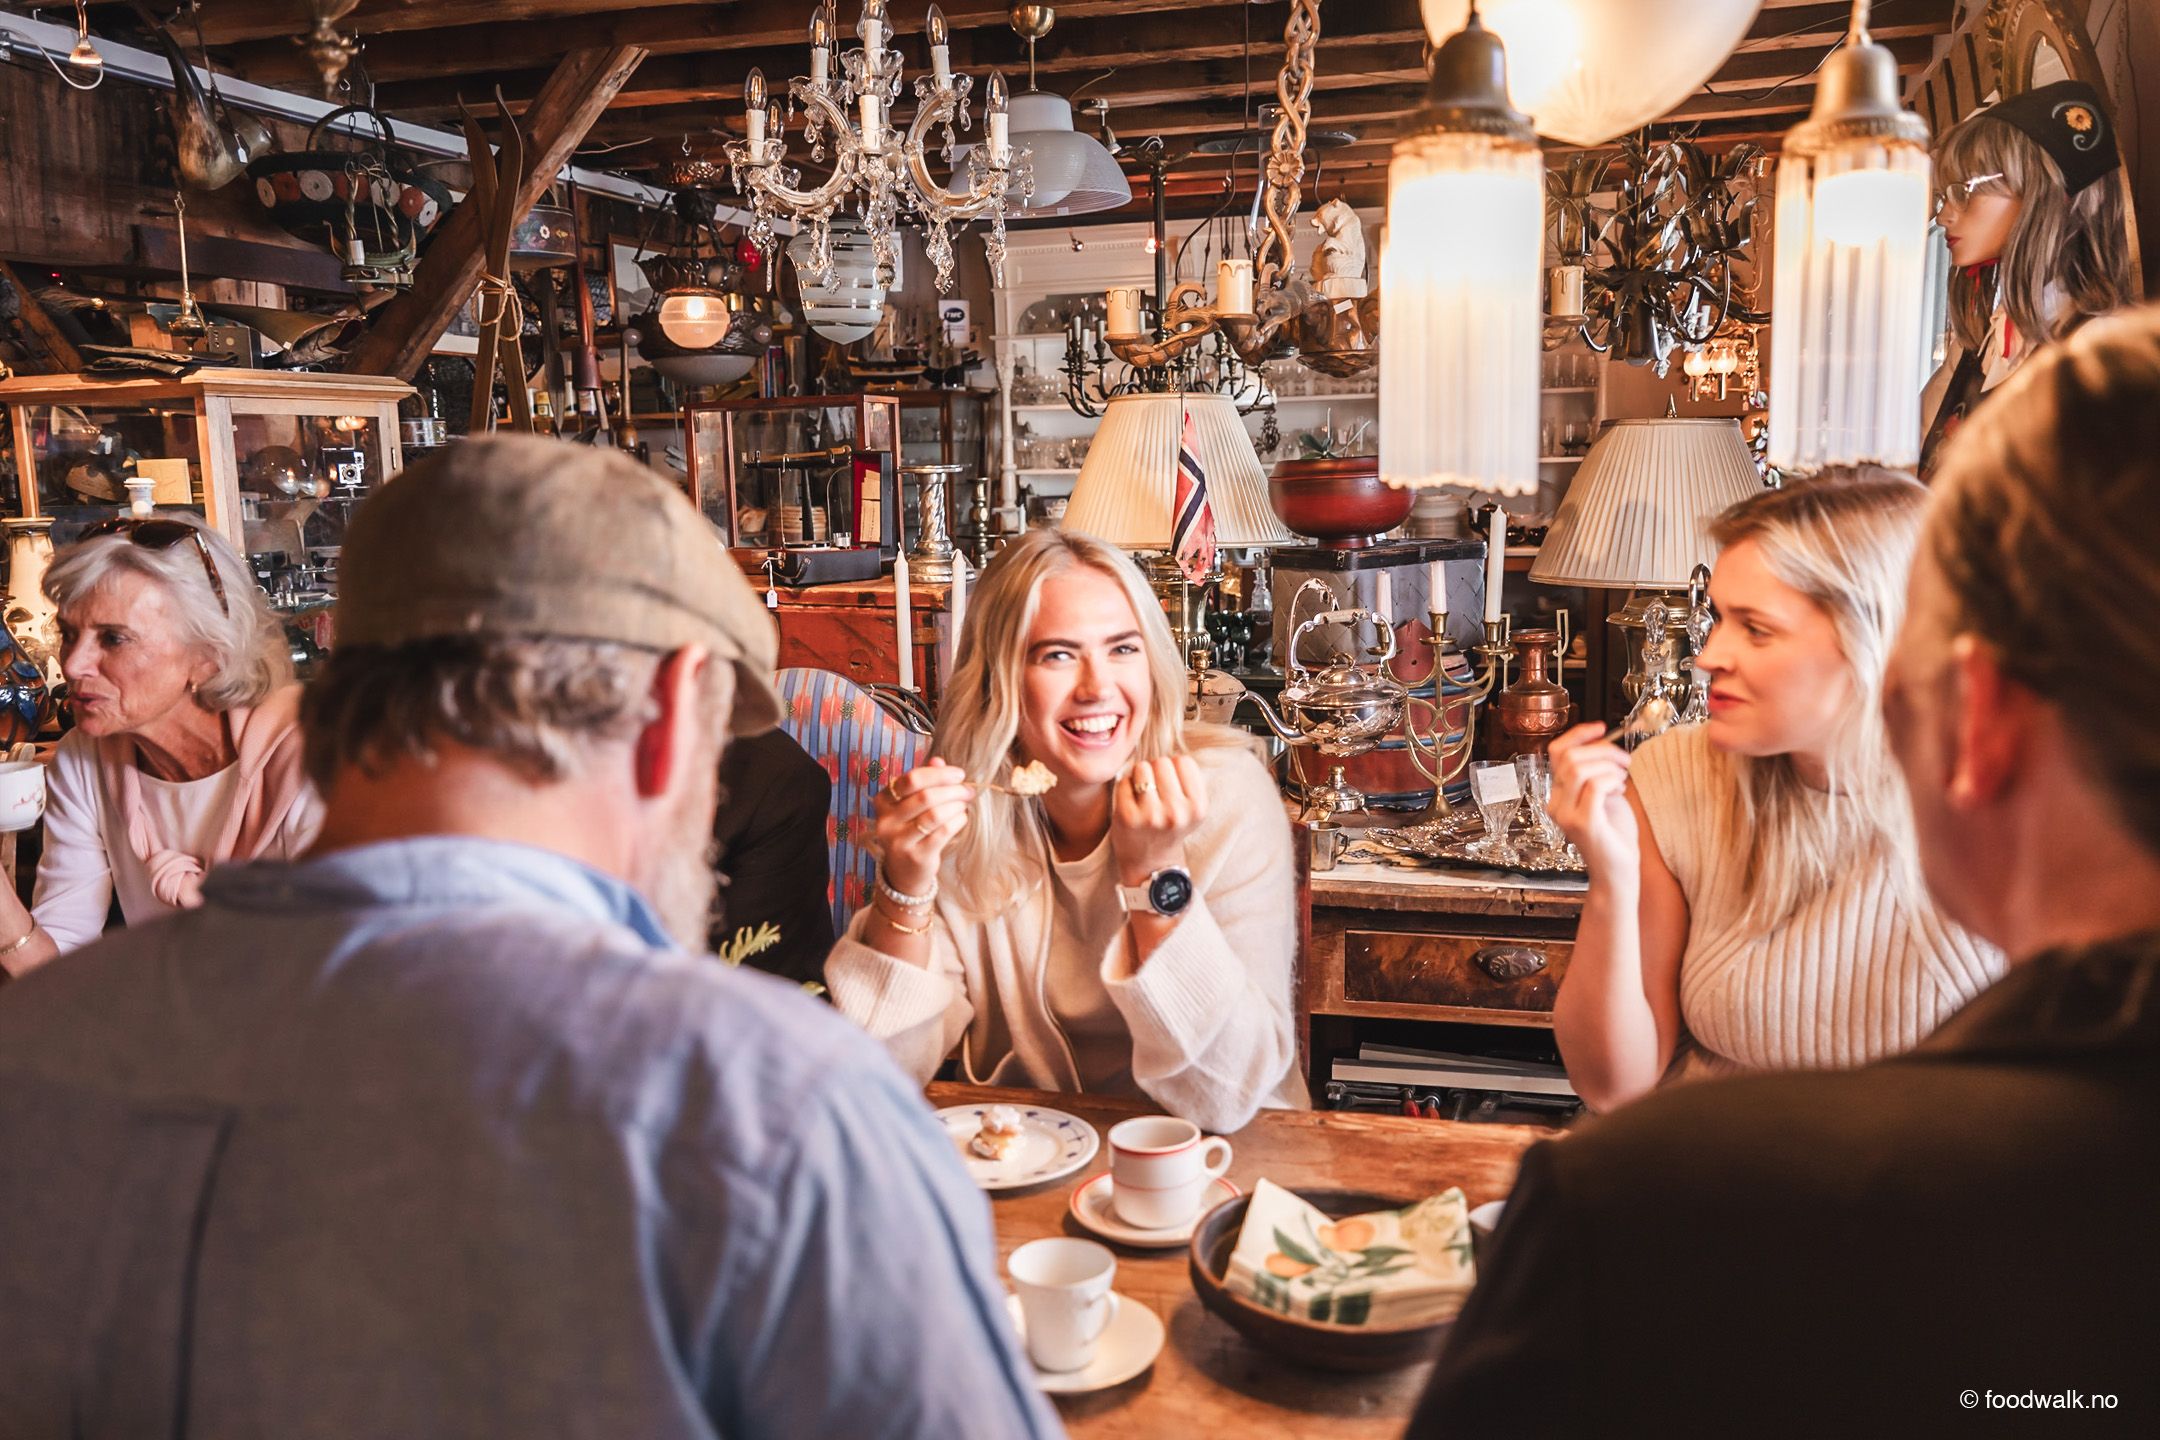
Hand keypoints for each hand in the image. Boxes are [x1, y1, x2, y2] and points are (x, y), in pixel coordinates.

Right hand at [872, 758, 975, 895]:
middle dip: (952, 790)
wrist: (904, 871)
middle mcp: (886, 820)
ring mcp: (898, 840)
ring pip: (935, 815)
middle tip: (967, 790)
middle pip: (925, 796)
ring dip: (956, 805)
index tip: (959, 774)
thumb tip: (939, 760)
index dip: (939, 774)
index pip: (911, 779)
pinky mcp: (915, 856)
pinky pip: (943, 833)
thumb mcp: (912, 804)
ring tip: (964, 804)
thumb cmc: (911, 830)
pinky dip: (957, 821)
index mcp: (883, 801)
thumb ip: (924, 781)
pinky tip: (962, 818)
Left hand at [1111, 754, 1206, 886]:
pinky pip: (1124, 780)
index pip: (1184, 761)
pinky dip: (1125, 786)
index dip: (1175, 768)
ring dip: (1140, 775)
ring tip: (1143, 794)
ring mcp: (1151, 815)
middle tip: (1155, 790)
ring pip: (1142, 767)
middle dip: (1157, 770)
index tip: (1171, 784)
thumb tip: (1168, 747)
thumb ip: (1186, 780)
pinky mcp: (1127, 817)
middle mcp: (1177, 812)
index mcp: (1197, 807)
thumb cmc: (1170, 829)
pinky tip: (1130, 801)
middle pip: (1163, 762)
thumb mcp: (1191, 808)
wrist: (1151, 865)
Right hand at [1546, 723, 1639, 879]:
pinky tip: (1620, 790)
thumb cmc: (1614, 836)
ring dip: (1609, 766)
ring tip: (1622, 778)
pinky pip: (1596, 785)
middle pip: (1569, 756)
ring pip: (1580, 768)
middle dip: (1602, 749)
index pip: (1556, 752)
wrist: (1617, 873)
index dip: (1578, 734)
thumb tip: (1603, 744)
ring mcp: (1567, 814)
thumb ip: (1598, 772)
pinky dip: (1612, 780)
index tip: (1601, 727)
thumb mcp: (1605, 795)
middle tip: (1623, 760)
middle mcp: (1556, 803)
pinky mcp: (1584, 823)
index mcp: (1559, 794)